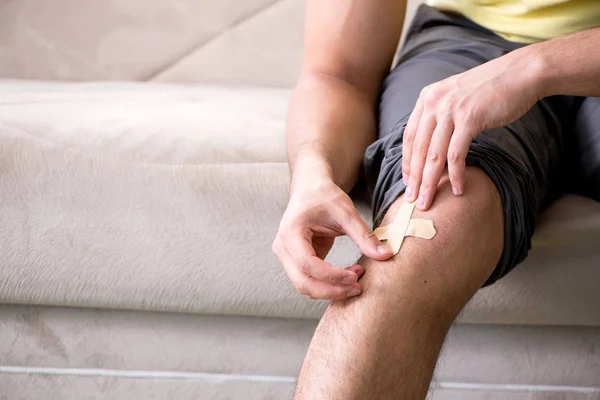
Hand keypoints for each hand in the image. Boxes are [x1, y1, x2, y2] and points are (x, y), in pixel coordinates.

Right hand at [273, 177, 392, 299]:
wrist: (311, 189)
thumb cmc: (324, 196)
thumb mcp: (346, 213)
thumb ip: (364, 236)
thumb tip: (386, 255)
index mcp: (291, 233)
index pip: (307, 264)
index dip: (332, 275)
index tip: (355, 276)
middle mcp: (283, 248)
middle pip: (303, 282)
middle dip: (331, 290)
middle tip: (357, 287)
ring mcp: (287, 257)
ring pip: (305, 286)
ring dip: (331, 290)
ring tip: (356, 279)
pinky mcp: (297, 262)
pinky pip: (310, 281)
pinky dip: (329, 284)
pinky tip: (349, 276)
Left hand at [402, 49, 543, 209]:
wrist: (520, 74)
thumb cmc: (490, 90)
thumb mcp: (455, 97)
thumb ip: (440, 116)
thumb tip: (430, 145)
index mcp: (427, 98)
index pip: (409, 137)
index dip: (407, 162)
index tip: (408, 182)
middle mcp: (434, 103)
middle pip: (418, 149)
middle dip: (414, 179)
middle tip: (412, 201)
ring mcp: (451, 110)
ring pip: (433, 155)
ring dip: (429, 183)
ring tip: (428, 202)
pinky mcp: (469, 119)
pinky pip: (456, 154)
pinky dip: (455, 175)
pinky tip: (457, 189)